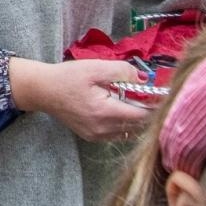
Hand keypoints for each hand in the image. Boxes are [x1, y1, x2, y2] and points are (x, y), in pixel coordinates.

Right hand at [7, 57, 152, 142]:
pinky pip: (117, 134)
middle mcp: (103, 129)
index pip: (142, 116)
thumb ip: (121, 71)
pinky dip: (124, 124)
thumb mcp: (94, 67)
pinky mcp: (92, 138)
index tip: (162, 96)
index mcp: (105, 112)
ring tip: (135, 102)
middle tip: (150, 97)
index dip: (155, 107)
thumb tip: (143, 79)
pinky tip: (120, 109)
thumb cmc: (68, 77)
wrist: (43, 91)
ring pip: (129, 132)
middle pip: (138, 127)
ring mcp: (97, 136)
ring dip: (136, 120)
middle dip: (147, 113)